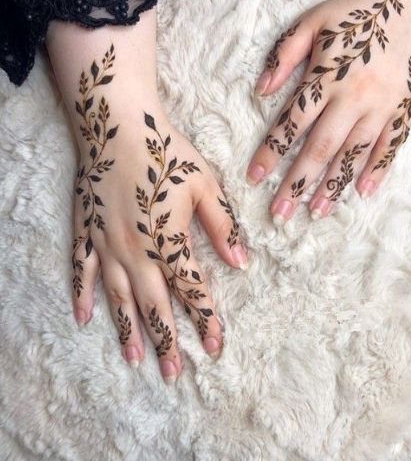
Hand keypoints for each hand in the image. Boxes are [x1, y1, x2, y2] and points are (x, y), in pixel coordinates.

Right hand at [47, 12, 247, 383]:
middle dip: (167, 339)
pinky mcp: (87, 230)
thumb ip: (223, 227)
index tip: (215, 347)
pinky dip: (83, 295)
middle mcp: (137, 250)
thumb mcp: (206, 185)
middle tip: (174, 372)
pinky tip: (84, 319)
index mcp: (169, 239)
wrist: (119, 123)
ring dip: (129, 330)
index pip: (193, 290)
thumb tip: (242, 263)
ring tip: (136, 360)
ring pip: (120, 297)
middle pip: (155, 304)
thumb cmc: (166, 152)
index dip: (207, 320)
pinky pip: (83, 270)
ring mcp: (107, 243)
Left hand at [247, 0, 410, 223]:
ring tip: (316, 212)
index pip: (292, 123)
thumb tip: (260, 91)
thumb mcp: (313, 22)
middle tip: (280, 214)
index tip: (254, 178)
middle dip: (297, 184)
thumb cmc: (356, 16)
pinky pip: (390, 147)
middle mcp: (354, 98)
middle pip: (320, 148)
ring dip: (333, 185)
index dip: (271, 152)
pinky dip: (377, 170)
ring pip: (353, 154)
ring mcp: (382, 108)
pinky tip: (362, 192)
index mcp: (328, 77)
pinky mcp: (404, 112)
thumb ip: (285, 55)